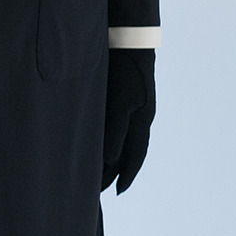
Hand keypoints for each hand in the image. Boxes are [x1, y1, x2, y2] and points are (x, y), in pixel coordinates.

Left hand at [103, 48, 154, 193]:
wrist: (127, 43)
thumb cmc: (125, 73)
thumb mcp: (120, 104)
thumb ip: (116, 131)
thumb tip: (111, 159)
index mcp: (142, 122)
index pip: (135, 157)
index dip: (126, 175)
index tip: (117, 192)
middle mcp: (138, 119)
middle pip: (127, 152)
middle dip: (114, 172)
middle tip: (99, 189)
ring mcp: (132, 109)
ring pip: (121, 141)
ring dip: (109, 158)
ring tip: (94, 172)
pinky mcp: (121, 100)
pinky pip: (114, 128)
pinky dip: (106, 142)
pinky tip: (94, 144)